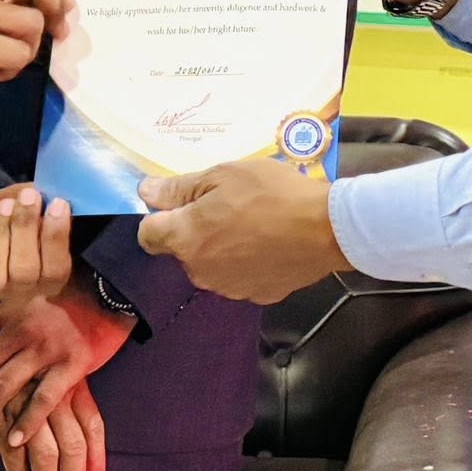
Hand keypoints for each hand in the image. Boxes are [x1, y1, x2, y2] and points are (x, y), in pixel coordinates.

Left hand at [0, 184, 72, 303]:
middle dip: (26, 230)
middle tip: (29, 197)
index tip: (58, 204)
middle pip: (24, 273)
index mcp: (45, 278)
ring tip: (4, 205)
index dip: (57, 239)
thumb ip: (47, 207)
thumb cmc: (13, 216)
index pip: (56, 271)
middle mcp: (19, 290)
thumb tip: (56, 197)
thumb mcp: (35, 208)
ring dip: (0, 236)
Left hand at [0, 280, 134, 448]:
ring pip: (2, 387)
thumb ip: (0, 324)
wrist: (106, 294)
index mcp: (6, 311)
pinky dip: (25, 423)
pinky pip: (42, 400)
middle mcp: (21, 328)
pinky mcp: (72, 364)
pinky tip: (13, 439)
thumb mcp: (23, 303)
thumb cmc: (62, 304)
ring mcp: (46, 347)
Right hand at [0, 379, 106, 470]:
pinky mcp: (2, 410)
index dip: (97, 461)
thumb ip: (74, 405)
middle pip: (73, 446)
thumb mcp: (59, 374)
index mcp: (74, 385)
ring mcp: (29, 404)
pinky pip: (12, 449)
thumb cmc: (33, 360)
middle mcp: (56, 396)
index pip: (93, 427)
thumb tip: (85, 452)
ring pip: (45, 452)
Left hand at [138, 160, 350, 303]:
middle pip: (182, 248)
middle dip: (196, 229)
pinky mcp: (256, 295)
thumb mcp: (223, 175)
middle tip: (229, 203)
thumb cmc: (271, 193)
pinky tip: (270, 242)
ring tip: (254, 222)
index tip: (184, 200)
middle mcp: (199, 270)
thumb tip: (145, 193)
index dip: (160, 215)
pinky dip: (247, 261)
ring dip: (221, 246)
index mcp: (185, 238)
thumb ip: (179, 187)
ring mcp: (228, 288)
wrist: (326, 228)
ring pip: (210, 264)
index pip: (148, 234)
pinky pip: (239, 275)